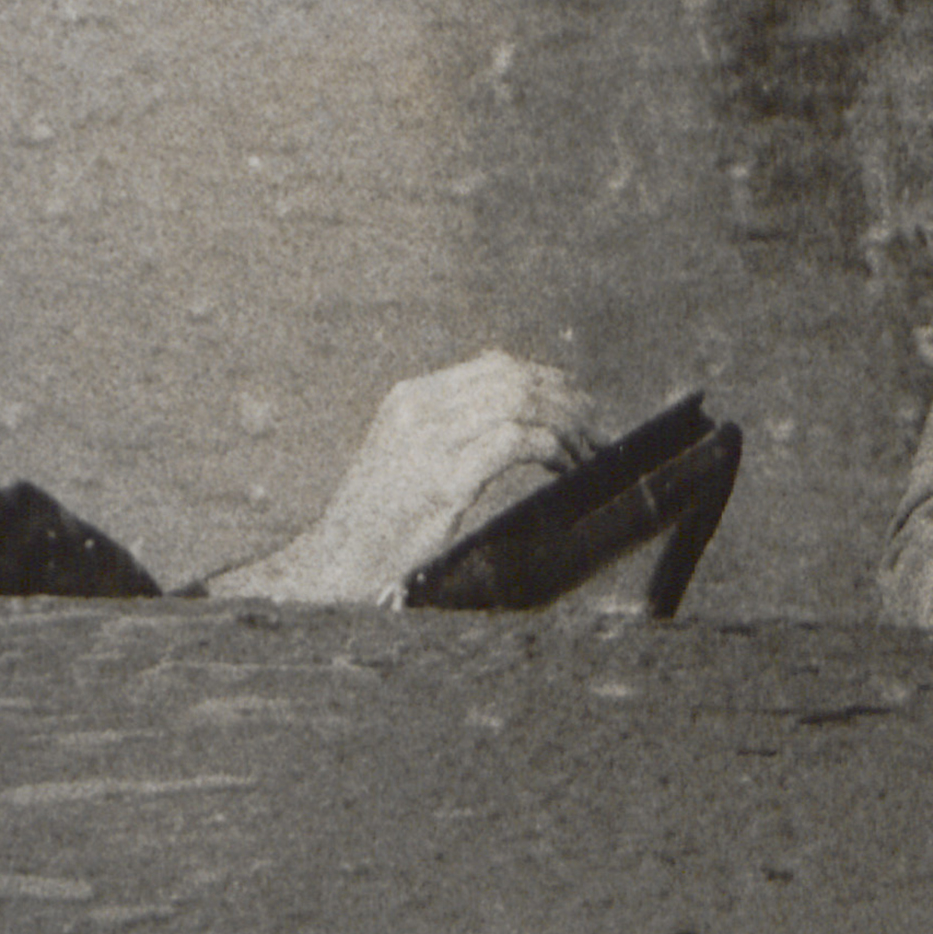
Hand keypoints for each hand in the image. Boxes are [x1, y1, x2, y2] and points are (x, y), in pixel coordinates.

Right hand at [214, 353, 592, 602]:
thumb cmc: (378, 521)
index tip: (580, 405)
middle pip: (517, 380)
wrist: (334, 567)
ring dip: (567, 426)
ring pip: (522, 403)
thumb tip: (514, 407)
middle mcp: (418, 409)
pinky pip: (515, 441)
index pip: (496, 366)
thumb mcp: (408, 457)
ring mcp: (429, 442)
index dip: (549, 382)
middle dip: (568, 403)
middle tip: (597, 433)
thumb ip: (451, 426)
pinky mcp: (443, 480)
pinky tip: (567, 468)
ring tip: (588, 453)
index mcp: (410, 398)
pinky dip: (553, 448)